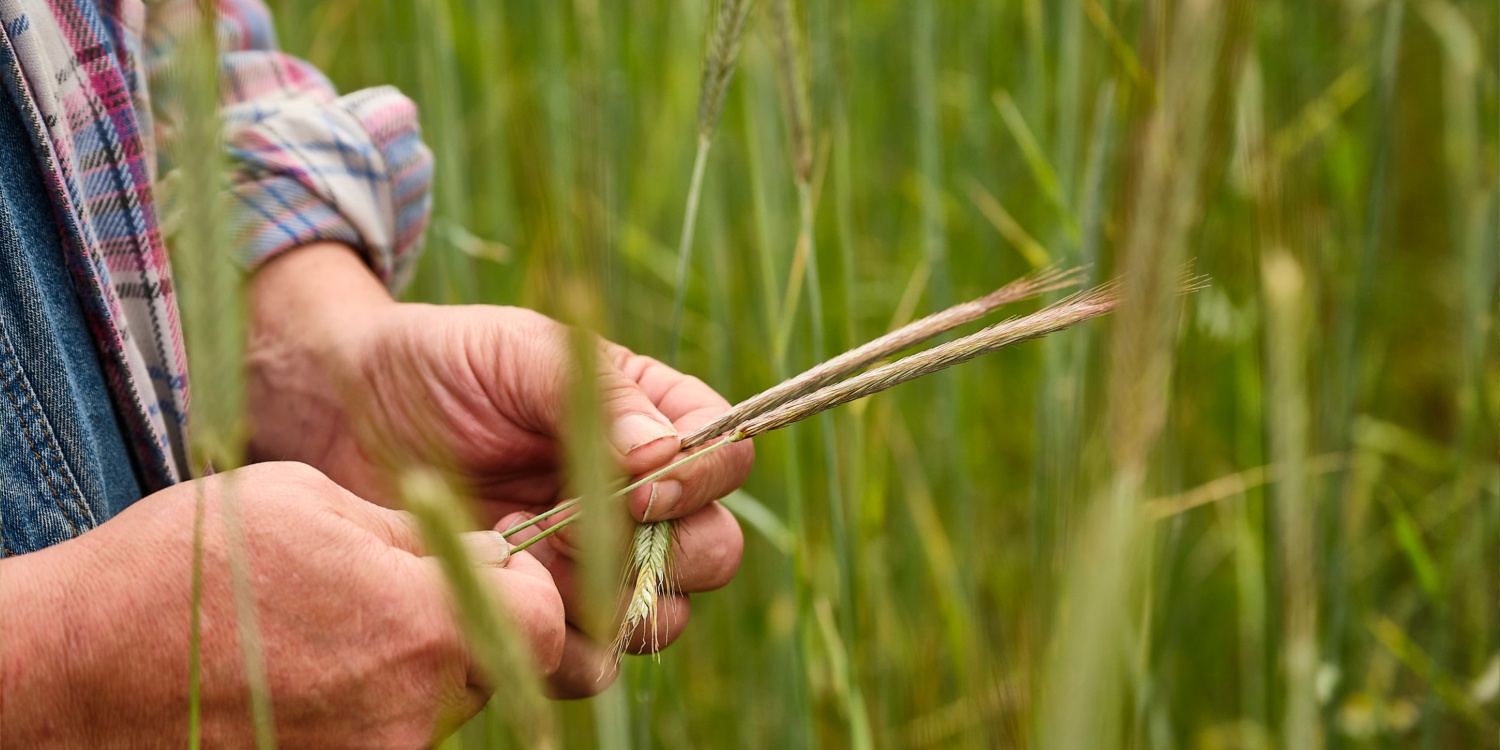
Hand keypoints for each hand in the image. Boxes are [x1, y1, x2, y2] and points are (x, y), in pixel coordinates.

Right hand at [0, 462, 563, 747]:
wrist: (73, 667)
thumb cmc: (187, 565)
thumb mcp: (310, 502)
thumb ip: (418, 533)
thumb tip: (485, 548)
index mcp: (419, 622)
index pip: (544, 619)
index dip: (526, 588)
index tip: (493, 565)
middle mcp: (412, 708)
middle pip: (497, 665)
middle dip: (471, 624)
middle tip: (400, 591)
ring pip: (443, 703)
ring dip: (416, 665)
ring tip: (335, 631)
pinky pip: (392, 734)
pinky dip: (371, 703)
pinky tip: (311, 674)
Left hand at [246, 244, 752, 696]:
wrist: (342, 413)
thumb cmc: (440, 363)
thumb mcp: (519, 351)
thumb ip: (598, 396)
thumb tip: (664, 454)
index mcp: (653, 420)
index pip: (726, 458)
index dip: (701, 479)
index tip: (645, 482)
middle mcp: (641, 499)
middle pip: (713, 550)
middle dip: (664, 552)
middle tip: (579, 528)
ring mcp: (596, 564)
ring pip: (662, 619)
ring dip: (608, 601)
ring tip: (525, 550)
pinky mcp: (544, 615)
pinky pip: (590, 664)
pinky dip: (556, 643)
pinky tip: (495, 582)